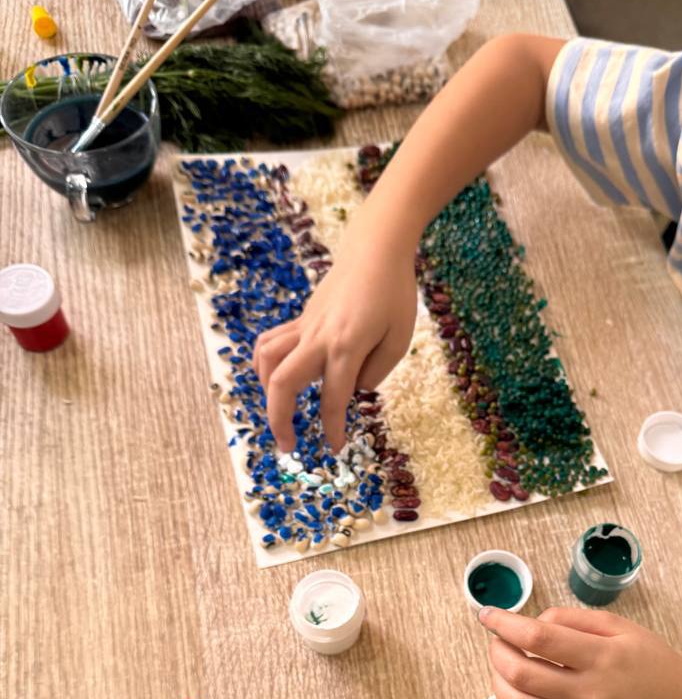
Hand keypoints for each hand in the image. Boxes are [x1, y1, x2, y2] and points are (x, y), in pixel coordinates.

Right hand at [253, 231, 417, 451]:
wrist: (375, 249)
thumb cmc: (394, 293)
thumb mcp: (399, 339)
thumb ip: (376, 372)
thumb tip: (353, 391)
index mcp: (347, 346)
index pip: (333, 399)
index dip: (332, 429)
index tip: (334, 449)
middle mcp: (318, 338)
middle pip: (283, 382)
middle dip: (279, 419)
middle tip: (288, 445)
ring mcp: (305, 326)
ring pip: (267, 360)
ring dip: (266, 392)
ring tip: (280, 414)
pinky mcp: (301, 319)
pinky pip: (271, 343)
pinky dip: (265, 364)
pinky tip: (273, 379)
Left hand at [478, 605, 681, 698]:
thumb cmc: (653, 664)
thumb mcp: (622, 627)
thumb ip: (574, 619)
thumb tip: (533, 623)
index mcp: (602, 656)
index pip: (538, 637)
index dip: (504, 624)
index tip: (489, 616)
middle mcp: (590, 693)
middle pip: (522, 673)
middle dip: (498, 652)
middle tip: (499, 642)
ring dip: (498, 684)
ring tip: (503, 671)